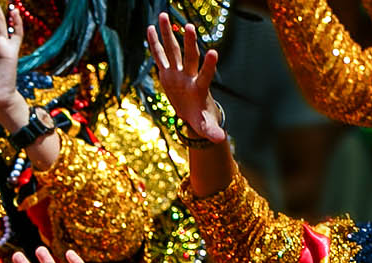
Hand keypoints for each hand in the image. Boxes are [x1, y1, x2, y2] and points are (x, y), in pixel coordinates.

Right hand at [147, 14, 226, 144]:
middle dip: (190, 43)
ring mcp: (178, 72)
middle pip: (189, 57)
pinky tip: (151, 28)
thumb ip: (213, 132)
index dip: (210, 65)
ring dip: (169, 34)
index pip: (205, 76)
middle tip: (189, 26)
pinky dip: (155, 43)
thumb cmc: (202, 119)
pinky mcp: (168, 72)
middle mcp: (189, 76)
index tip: (214, 52)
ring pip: (173, 50)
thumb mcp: (207, 127)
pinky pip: (160, 56)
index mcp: (199, 89)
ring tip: (162, 15)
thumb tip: (220, 139)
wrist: (194, 113)